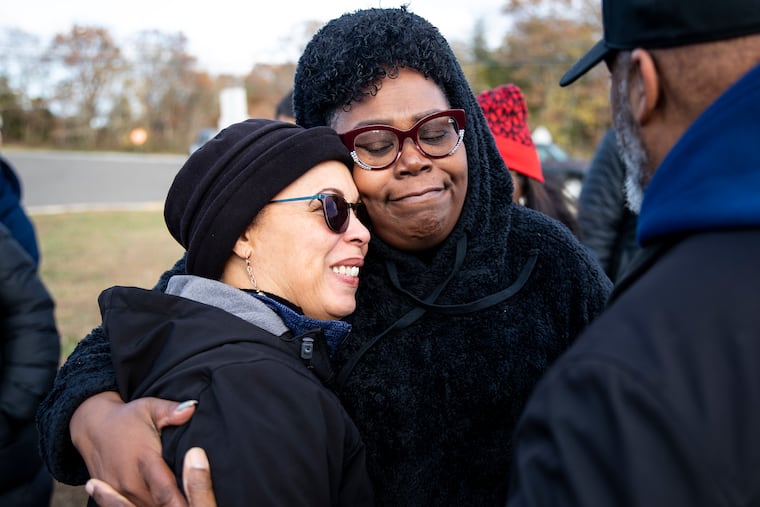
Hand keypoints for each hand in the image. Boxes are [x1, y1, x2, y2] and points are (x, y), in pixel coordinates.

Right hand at [71, 392, 196, 505]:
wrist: (92, 427)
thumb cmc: (127, 417)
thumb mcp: (150, 408)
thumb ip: (171, 411)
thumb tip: (192, 408)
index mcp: (143, 460)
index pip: (165, 489)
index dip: (183, 499)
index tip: (198, 500)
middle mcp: (129, 482)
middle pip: (158, 505)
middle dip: (177, 505)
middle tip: (198, 504)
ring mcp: (117, 493)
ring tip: (184, 503)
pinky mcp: (109, 500)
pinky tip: (163, 505)